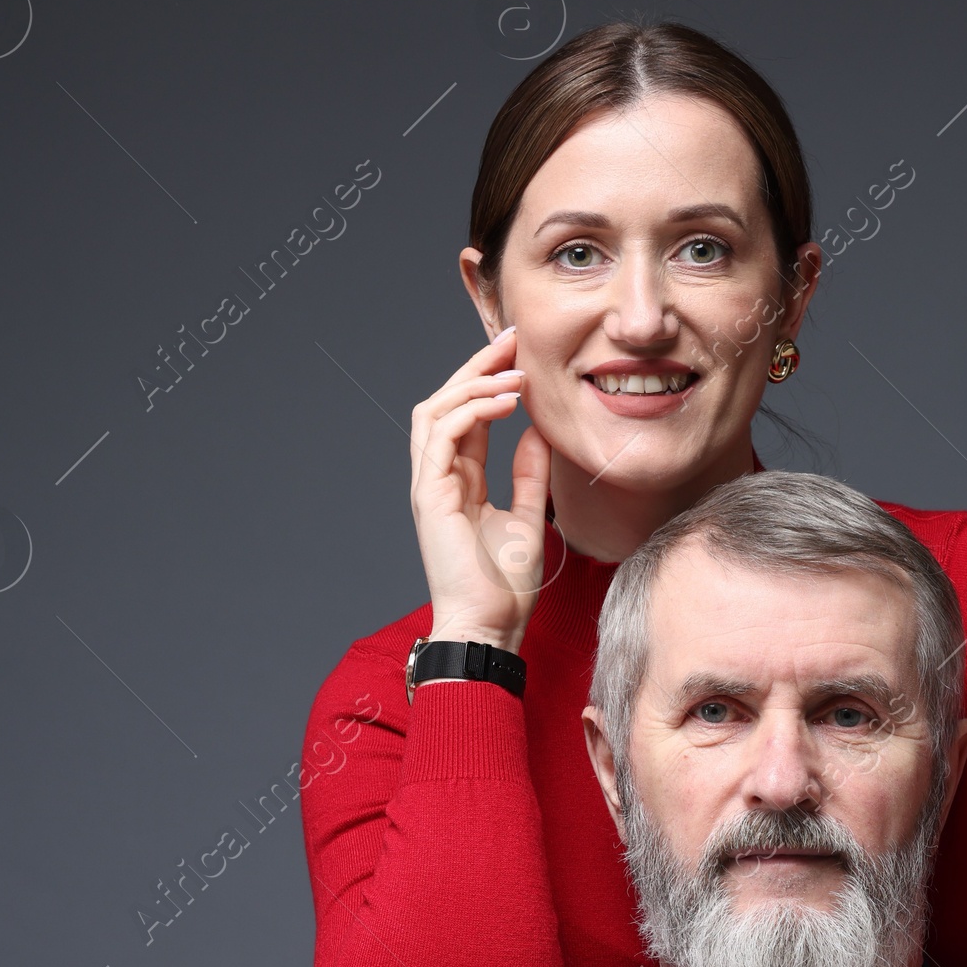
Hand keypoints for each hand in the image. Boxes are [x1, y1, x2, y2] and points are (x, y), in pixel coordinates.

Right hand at [409, 328, 553, 652]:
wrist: (491, 627)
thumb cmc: (505, 587)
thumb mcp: (527, 517)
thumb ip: (528, 474)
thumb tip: (537, 432)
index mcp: (459, 481)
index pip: (467, 416)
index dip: (488, 380)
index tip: (519, 354)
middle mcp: (439, 478)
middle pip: (445, 402)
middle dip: (477, 366)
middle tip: (512, 339)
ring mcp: (430, 485)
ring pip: (435, 411)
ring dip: (473, 383)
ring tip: (512, 371)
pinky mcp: (429, 495)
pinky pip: (440, 435)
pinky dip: (470, 410)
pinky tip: (505, 402)